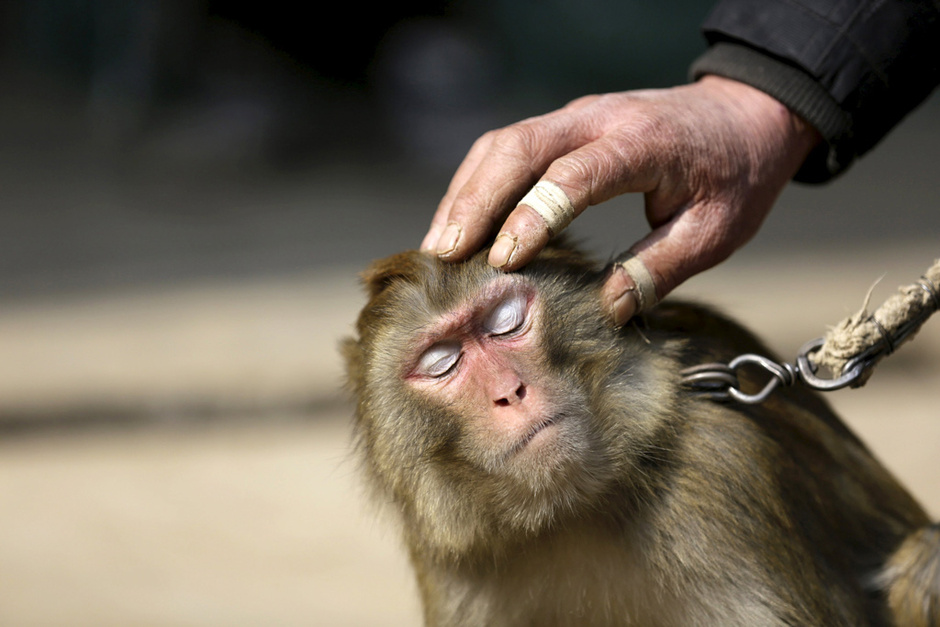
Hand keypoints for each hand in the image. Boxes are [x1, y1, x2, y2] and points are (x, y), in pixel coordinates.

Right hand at [421, 76, 820, 323]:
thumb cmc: (736, 175)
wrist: (746, 115)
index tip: (505, 263)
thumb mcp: (717, 231)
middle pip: (517, 147)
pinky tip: (462, 222)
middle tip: (444, 255)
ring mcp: (576, 116)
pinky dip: (476, 183)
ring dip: (465, 193)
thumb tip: (606, 310)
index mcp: (642, 143)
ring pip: (502, 143)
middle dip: (474, 202)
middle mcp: (599, 118)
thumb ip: (660, 268)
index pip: (573, 174)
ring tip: (439, 246)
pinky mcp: (564, 125)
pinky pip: (507, 147)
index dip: (533, 216)